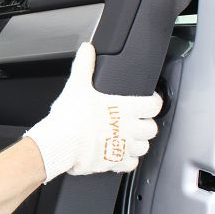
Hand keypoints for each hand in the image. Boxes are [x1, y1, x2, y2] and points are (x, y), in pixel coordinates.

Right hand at [24, 42, 161, 181]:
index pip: (154, 104)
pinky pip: (130, 164)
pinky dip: (127, 160)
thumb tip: (87, 49)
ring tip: (128, 138)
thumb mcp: (77, 86)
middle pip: (152, 128)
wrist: (59, 143)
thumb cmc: (70, 117)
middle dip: (146, 124)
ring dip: (138, 143)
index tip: (148, 101)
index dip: (153, 102)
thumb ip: (84, 66)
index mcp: (125, 108)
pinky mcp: (114, 162)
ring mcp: (123, 147)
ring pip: (144, 147)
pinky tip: (119, 154)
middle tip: (136, 122)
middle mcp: (129, 129)